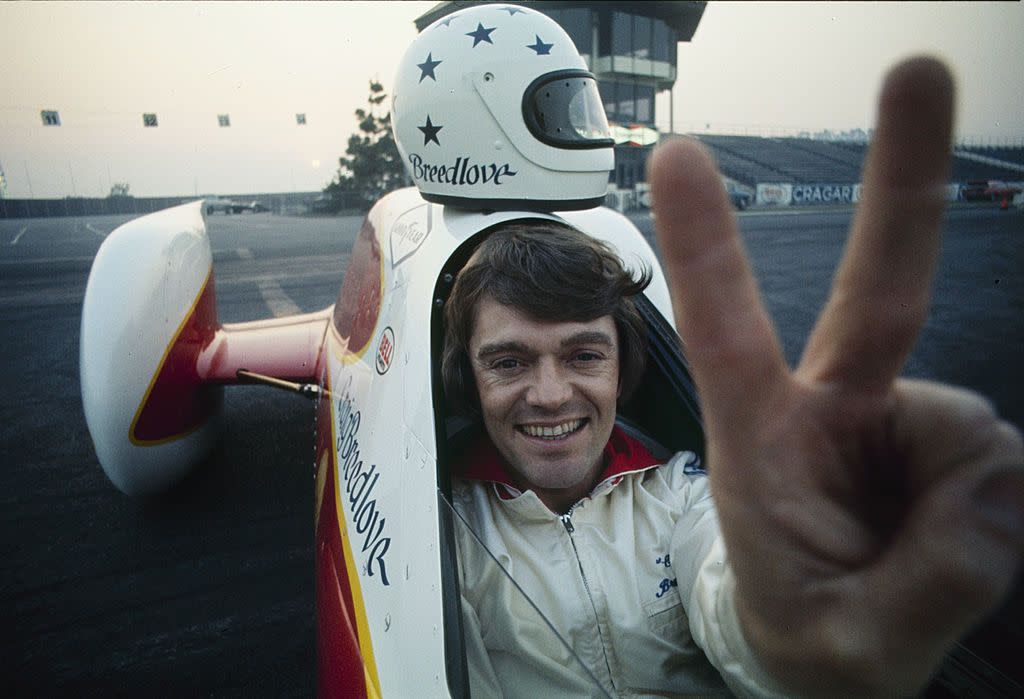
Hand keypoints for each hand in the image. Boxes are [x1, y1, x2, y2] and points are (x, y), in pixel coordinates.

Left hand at [648, 57, 1023, 695]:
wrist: (824, 655)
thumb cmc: (806, 639)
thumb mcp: (846, 643)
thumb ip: (925, 577)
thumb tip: (998, 476)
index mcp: (760, 443)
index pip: (725, 333)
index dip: (706, 246)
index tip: (677, 154)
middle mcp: (831, 408)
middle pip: (876, 289)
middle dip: (902, 180)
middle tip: (919, 67)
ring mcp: (895, 416)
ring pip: (974, 430)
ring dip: (962, 510)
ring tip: (905, 561)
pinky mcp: (944, 435)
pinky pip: (998, 461)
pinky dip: (984, 514)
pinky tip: (936, 539)